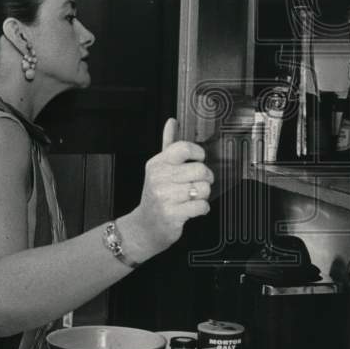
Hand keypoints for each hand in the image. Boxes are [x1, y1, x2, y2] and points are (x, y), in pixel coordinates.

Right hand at [119, 118, 213, 259]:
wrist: (144, 227)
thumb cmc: (155, 196)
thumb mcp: (158, 168)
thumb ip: (167, 143)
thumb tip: (172, 121)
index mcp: (157, 163)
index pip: (183, 148)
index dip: (198, 154)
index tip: (198, 160)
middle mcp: (159, 178)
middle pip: (200, 170)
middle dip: (205, 179)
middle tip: (198, 183)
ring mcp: (164, 197)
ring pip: (203, 189)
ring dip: (203, 195)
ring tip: (192, 198)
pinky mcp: (172, 214)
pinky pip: (201, 206)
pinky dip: (202, 209)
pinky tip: (192, 209)